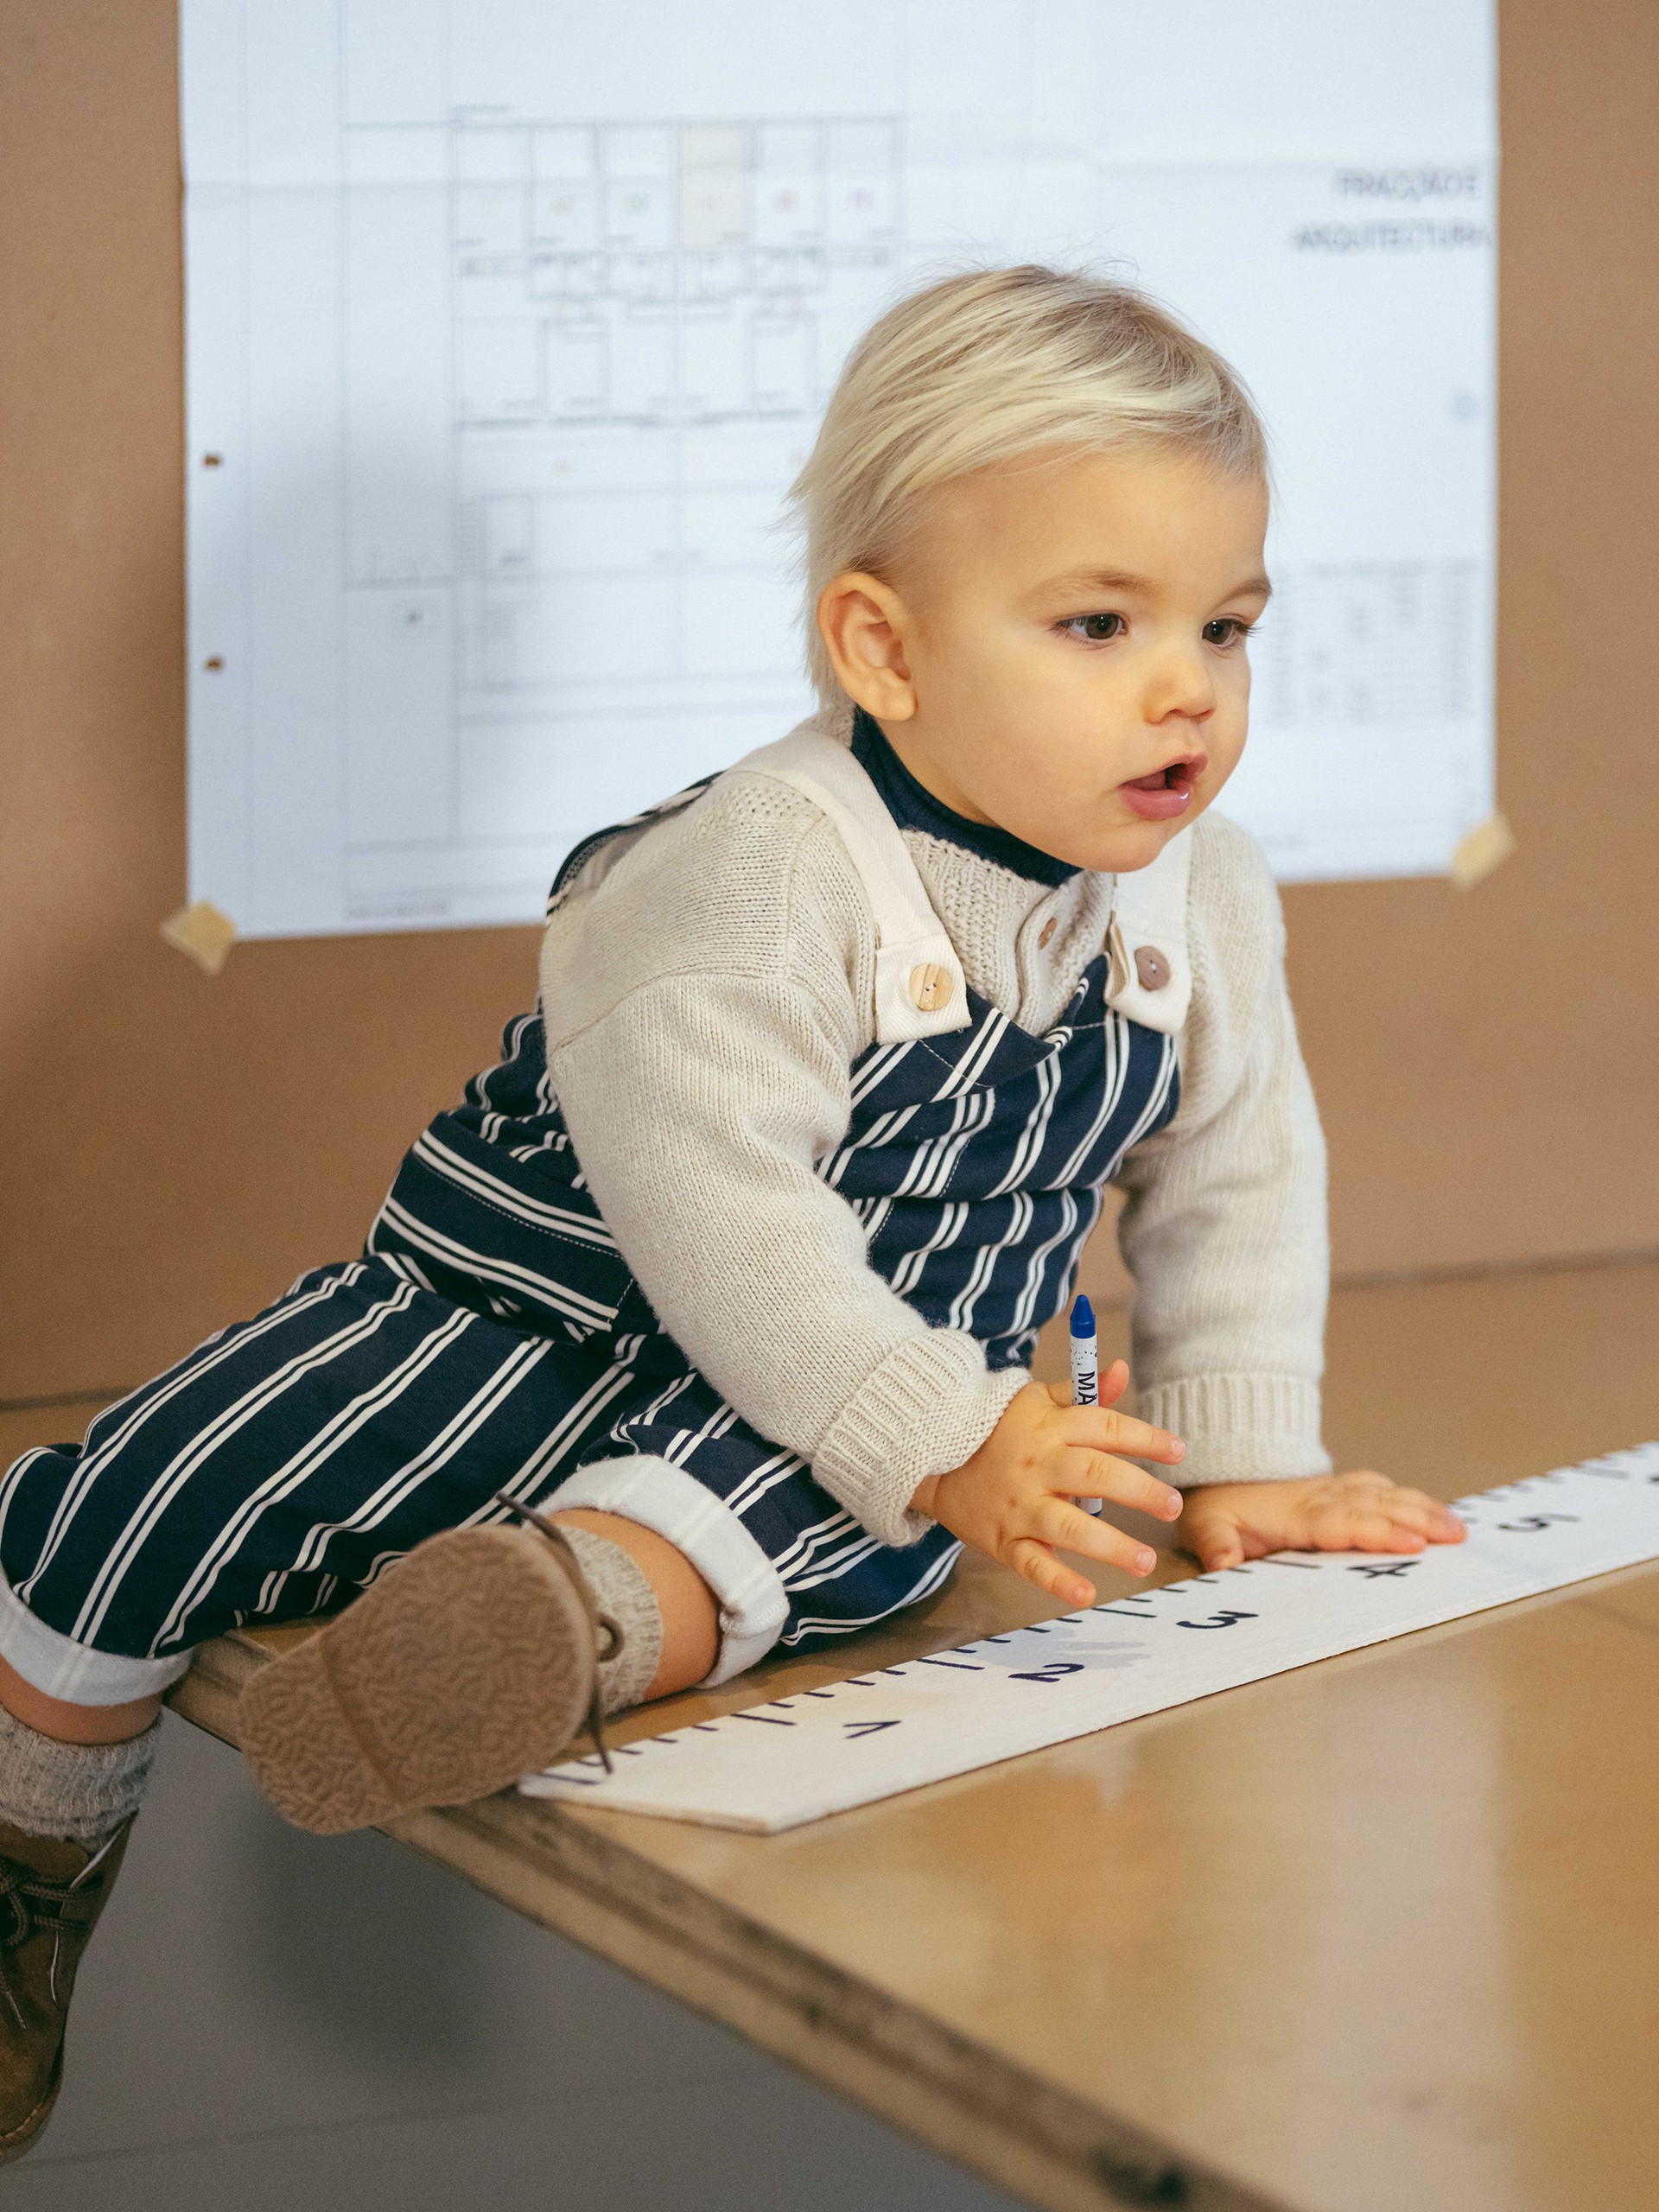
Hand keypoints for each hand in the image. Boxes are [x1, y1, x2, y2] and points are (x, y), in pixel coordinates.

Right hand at [911, 1364, 1184, 1606]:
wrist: (932, 1458)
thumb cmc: (999, 1428)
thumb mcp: (1037, 1401)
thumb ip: (1083, 1392)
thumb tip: (1119, 1370)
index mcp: (1050, 1427)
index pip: (1104, 1427)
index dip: (1144, 1438)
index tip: (1178, 1451)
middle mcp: (1038, 1465)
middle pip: (1093, 1474)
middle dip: (1138, 1490)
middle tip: (1173, 1507)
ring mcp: (1020, 1505)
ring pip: (1067, 1526)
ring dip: (1109, 1545)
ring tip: (1145, 1559)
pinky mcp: (1004, 1540)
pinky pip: (1032, 1563)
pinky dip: (1057, 1581)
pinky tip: (1086, 1593)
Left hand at [1178, 1470, 1466, 1571]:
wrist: (1215, 1475)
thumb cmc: (1215, 1510)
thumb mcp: (1205, 1529)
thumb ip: (1217, 1546)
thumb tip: (1224, 1565)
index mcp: (1295, 1514)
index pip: (1344, 1522)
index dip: (1379, 1532)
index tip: (1414, 1544)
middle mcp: (1321, 1497)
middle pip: (1377, 1506)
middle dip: (1419, 1520)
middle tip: (1457, 1537)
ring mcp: (1332, 1490)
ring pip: (1384, 1494)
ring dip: (1422, 1508)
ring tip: (1458, 1527)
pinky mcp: (1337, 1488)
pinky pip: (1378, 1488)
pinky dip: (1408, 1497)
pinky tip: (1432, 1510)